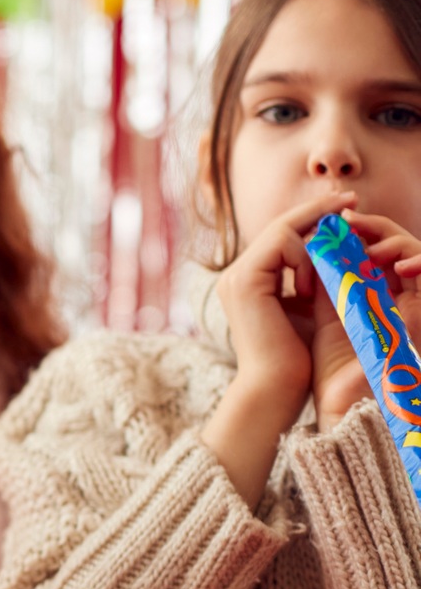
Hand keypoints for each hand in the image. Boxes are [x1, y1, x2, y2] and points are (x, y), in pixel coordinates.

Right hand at [203, 191, 354, 504]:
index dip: (314, 220)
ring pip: (281, 230)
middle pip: (280, 226)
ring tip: (342, 250)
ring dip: (317, 237)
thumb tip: (339, 253)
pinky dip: (308, 253)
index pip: (282, 237)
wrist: (276, 389)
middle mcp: (237, 276)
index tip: (348, 210)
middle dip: (319, 212)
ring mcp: (237, 277)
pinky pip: (281, 244)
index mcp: (250, 282)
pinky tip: (322, 276)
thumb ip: (318, 280)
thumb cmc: (297, 361)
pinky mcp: (246, 281)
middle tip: (352, 200)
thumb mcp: (312, 309)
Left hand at [304, 209, 420, 431]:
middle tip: (348, 219)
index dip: (358, 230)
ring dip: (396, 240)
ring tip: (368, 243)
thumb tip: (311, 240)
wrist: (340, 405)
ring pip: (417, 254)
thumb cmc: (328, 367)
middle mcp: (396, 296)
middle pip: (397, 245)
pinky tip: (397, 264)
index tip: (333, 220)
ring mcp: (412, 305)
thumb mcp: (322, 313)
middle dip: (374, 226)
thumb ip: (325, 279)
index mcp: (372, 294)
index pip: (373, 249)